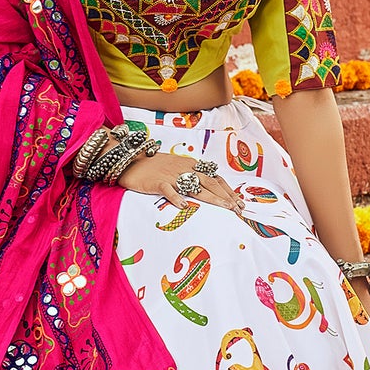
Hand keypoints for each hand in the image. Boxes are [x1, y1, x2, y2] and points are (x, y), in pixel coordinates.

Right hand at [117, 150, 242, 211]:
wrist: (130, 160)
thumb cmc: (153, 166)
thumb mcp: (176, 166)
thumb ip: (191, 174)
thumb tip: (208, 185)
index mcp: (190, 164)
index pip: (215, 177)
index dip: (228, 190)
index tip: (239, 202)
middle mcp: (184, 169)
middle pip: (210, 182)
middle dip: (226, 196)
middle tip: (238, 209)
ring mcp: (171, 175)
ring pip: (195, 186)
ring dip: (212, 198)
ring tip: (225, 208)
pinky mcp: (157, 182)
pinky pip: (168, 190)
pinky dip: (176, 198)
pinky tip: (184, 207)